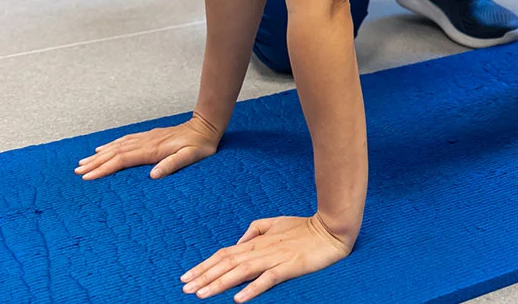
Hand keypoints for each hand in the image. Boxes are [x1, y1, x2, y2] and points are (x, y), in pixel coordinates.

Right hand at [74, 113, 221, 179]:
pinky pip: (125, 140)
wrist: (206, 126)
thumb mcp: (191, 157)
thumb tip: (153, 175)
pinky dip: (112, 145)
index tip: (88, 177)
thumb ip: (172, 165)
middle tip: (77, 172)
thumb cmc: (201, 145)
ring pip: (117, 146)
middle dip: (95, 163)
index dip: (104, 168)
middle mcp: (145, 143)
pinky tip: (104, 148)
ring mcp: (146, 138)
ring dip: (100, 154)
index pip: (122, 160)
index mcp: (152, 150)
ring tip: (83, 162)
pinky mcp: (149, 137)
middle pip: (115, 153)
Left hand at [180, 214, 354, 301]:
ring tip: (202, 294)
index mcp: (257, 241)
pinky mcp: (290, 266)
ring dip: (220, 283)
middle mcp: (261, 249)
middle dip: (204, 276)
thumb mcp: (277, 222)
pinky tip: (238, 298)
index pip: (224, 254)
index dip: (204, 265)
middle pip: (227, 263)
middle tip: (185, 288)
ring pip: (241, 271)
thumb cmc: (305, 226)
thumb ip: (256, 229)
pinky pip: (268, 279)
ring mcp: (275, 258)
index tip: (186, 277)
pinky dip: (252, 288)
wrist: (332, 228)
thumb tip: (239, 241)